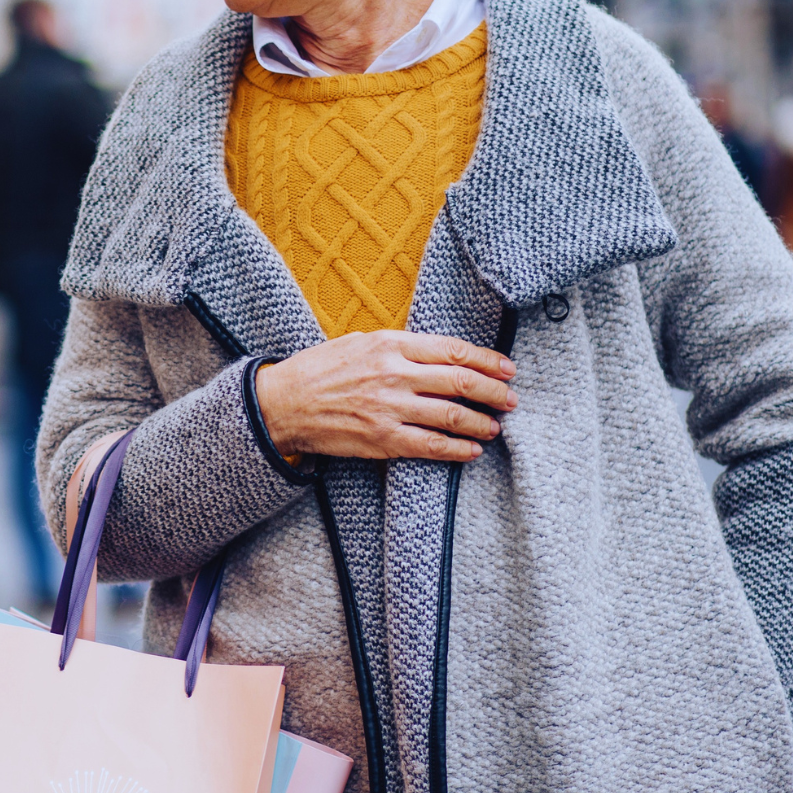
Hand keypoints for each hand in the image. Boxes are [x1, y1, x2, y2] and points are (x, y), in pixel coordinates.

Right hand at [254, 331, 515, 462]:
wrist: (282, 403)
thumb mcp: (358, 342)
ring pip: (451, 415)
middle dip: (494, 392)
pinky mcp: (382, 438)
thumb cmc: (318, 369)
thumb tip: (438, 354)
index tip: (507, 369)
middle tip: (511, 400)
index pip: (453, 350)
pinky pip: (430, 445)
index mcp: (390, 344)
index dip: (487, 360)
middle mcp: (394, 374)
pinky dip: (456, 449)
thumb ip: (399, 346)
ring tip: (494, 427)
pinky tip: (471, 451)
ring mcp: (389, 408)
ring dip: (481, 422)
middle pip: (461, 382)